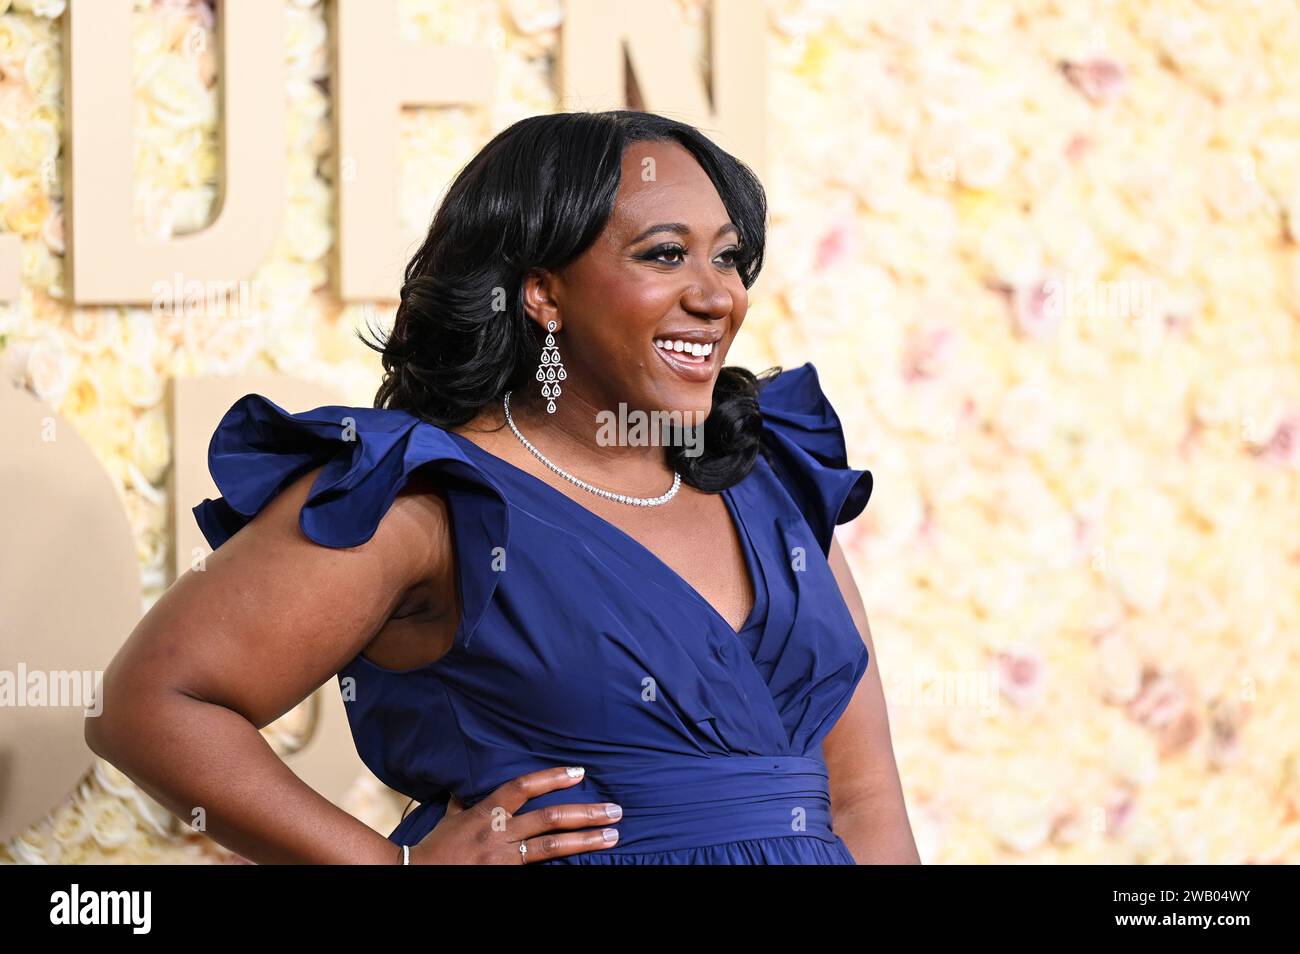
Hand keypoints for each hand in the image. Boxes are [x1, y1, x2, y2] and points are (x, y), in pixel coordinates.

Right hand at [407, 766, 621, 863]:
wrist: (415, 875)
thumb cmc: (435, 847)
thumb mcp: (451, 818)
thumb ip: (466, 803)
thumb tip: (467, 789)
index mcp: (487, 811)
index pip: (524, 786)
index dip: (553, 777)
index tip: (579, 772)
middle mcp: (499, 832)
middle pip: (550, 818)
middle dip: (586, 813)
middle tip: (615, 810)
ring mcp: (503, 858)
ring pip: (552, 847)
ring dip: (586, 840)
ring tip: (612, 836)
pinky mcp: (505, 878)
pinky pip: (539, 870)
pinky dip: (562, 867)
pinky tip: (586, 864)